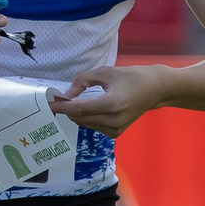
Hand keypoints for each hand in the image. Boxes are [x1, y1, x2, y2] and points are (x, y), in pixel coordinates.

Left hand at [53, 64, 171, 136]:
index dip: (62, 107)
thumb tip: (68, 94)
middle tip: (59, 98)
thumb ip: (83, 81)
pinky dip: (87, 118)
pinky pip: (93, 126)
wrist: (155, 90)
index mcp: (112, 104)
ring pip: (85, 123)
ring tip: (75, 101)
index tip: (49, 104)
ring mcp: (116, 129)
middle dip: (67, 109)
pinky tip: (90, 108)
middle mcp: (114, 120)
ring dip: (76, 113)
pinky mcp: (116, 133)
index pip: (79, 109)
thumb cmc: (132, 77)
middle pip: (80, 118)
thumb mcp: (106, 72)